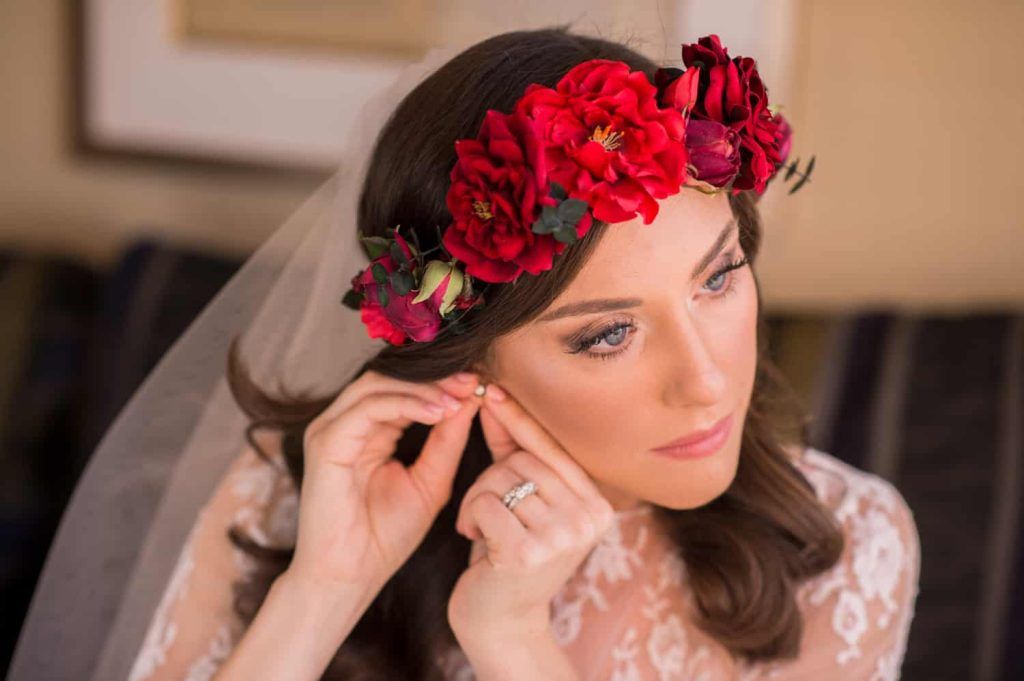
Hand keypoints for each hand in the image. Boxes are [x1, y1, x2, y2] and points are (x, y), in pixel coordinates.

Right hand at [285, 369, 482, 591]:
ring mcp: (330, 430)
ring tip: (461, 395)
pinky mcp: (326, 442)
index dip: (442, 382)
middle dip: (435, 377)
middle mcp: (344, 424)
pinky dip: (406, 404)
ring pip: (378, 384)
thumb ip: (447, 440)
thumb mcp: (430, 481)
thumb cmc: (384, 537)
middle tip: (474, 381)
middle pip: (389, 377)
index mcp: (366, 431)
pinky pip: (368, 409)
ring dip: (424, 387)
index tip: (481, 383)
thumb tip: (471, 399)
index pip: (402, 388)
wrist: (349, 578)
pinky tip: (438, 412)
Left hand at [447, 383, 615, 642]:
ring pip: (501, 482)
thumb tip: (496, 396)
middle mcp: (589, 519)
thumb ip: (512, 450)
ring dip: (477, 502)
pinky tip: (476, 541)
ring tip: (481, 530)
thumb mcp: (519, 500)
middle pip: (522, 462)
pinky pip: (486, 503)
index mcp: (596, 504)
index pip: (553, 449)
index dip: (520, 420)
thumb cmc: (508, 552)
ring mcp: (563, 538)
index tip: (492, 390)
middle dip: (490, 479)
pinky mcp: (529, 554)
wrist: (500, 621)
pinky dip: (470, 517)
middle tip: (483, 512)